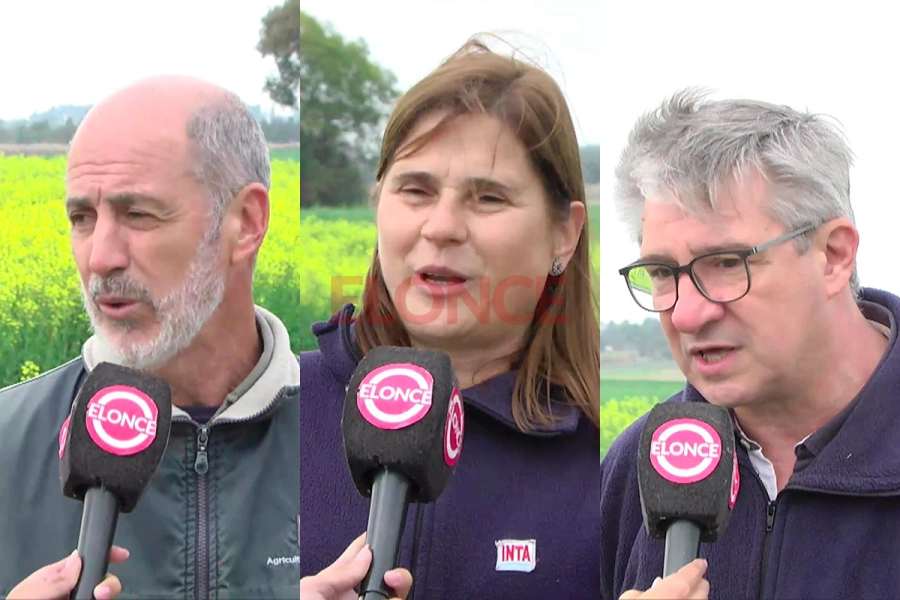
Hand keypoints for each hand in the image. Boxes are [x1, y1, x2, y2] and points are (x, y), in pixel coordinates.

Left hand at [7, 546, 129, 599]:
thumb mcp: (31, 593)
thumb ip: (55, 579)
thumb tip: (78, 560)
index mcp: (55, 578)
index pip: (85, 560)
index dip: (105, 554)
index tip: (122, 555)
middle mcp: (70, 591)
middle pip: (101, 579)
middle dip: (109, 582)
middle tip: (102, 593)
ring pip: (104, 595)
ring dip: (109, 594)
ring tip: (100, 598)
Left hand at [300, 533, 413, 599]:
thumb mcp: (310, 589)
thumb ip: (339, 573)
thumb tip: (365, 555)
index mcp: (334, 588)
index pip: (358, 562)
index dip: (374, 549)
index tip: (385, 542)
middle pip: (386, 584)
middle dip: (397, 576)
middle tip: (391, 577)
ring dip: (398, 593)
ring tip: (391, 587)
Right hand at [619, 558, 708, 598]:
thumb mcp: (626, 598)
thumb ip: (636, 592)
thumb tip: (641, 593)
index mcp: (671, 594)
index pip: (689, 575)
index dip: (696, 566)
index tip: (700, 562)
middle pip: (702, 592)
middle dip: (699, 583)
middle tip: (696, 578)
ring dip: (696, 597)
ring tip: (688, 595)